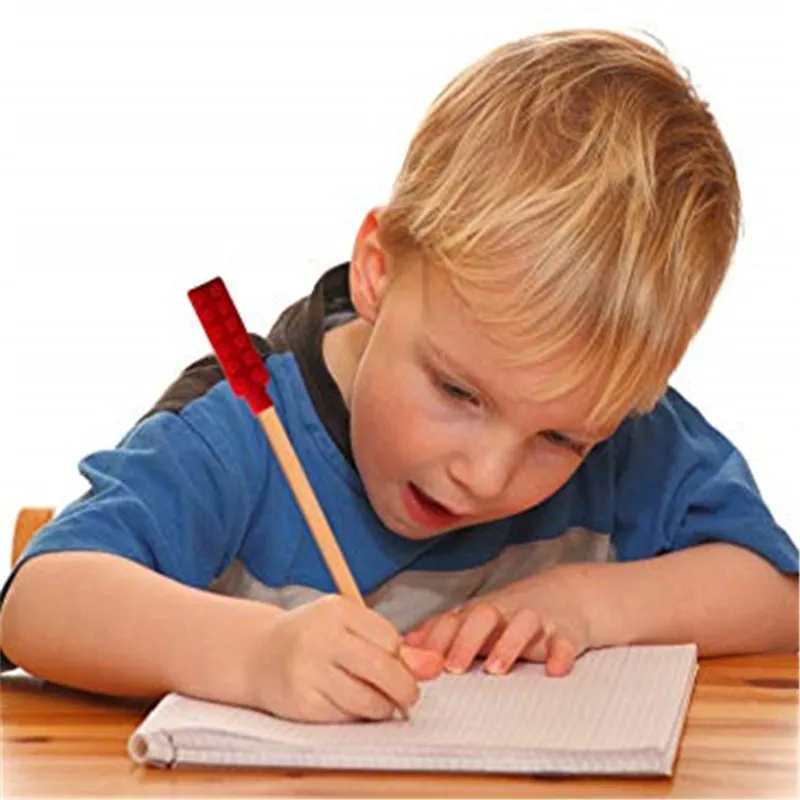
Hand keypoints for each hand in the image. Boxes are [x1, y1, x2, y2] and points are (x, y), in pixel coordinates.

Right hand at [242, 594, 442, 722]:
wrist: (259, 654)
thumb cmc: (314, 637)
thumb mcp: (349, 627)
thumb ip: (391, 645)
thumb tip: (434, 666)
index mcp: (336, 610)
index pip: (389, 639)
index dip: (400, 658)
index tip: (398, 664)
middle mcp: (321, 637)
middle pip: (382, 669)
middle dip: (404, 689)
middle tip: (408, 696)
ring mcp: (308, 671)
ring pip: (368, 700)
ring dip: (382, 707)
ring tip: (380, 702)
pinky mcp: (301, 702)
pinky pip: (346, 716)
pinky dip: (357, 716)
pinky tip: (351, 705)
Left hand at [404, 566, 592, 677]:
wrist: (572, 594)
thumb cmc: (515, 614)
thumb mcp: (479, 619)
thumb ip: (445, 631)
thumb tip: (405, 644)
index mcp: (483, 612)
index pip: (456, 619)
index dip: (439, 638)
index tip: (424, 662)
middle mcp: (507, 613)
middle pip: (484, 615)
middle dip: (467, 640)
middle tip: (454, 667)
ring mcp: (538, 621)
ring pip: (524, 623)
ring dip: (509, 644)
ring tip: (496, 669)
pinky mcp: (567, 633)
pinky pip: (566, 642)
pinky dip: (561, 654)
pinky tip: (554, 669)